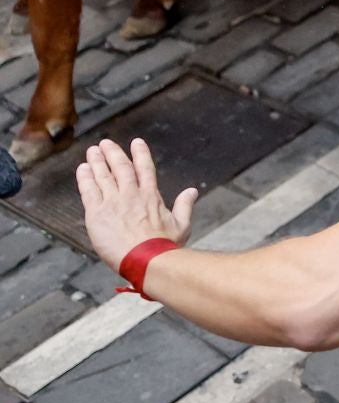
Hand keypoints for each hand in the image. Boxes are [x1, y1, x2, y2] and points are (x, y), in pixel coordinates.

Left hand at [75, 138, 196, 272]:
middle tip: (105, 143)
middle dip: (113, 153)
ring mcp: (113, 202)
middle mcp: (131, 195)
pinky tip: (83, 169)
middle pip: (121, 167)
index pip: (145, 168)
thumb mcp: (182, 225)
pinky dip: (85, 178)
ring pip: (103, 175)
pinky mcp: (97, 213)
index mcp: (151, 196)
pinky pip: (89, 190)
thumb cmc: (166, 247)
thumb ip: (185, 205)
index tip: (136, 142)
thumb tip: (193, 191)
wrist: (147, 259)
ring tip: (92, 151)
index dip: (140, 154)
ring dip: (97, 161)